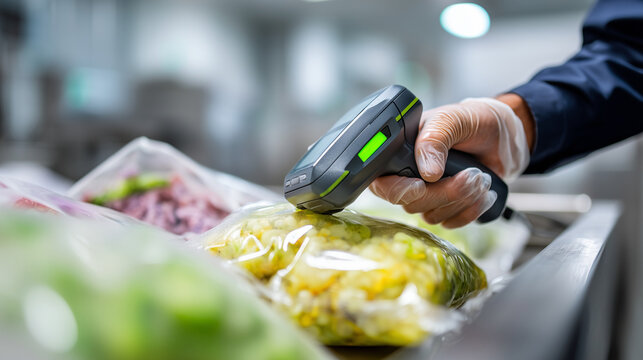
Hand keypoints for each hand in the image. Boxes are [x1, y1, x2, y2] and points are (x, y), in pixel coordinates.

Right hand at [369, 95, 532, 227]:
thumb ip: (435, 139)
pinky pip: (452, 223)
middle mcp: (409, 177)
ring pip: (432, 216)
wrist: (503, 137)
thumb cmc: (474, 120)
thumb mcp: (452, 119)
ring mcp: (428, 195)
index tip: (422, 184)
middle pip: (411, 204)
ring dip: (463, 199)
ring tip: (480, 176)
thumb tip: (426, 173)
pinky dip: (473, 209)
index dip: (400, 189)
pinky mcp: (447, 208)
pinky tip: (483, 190)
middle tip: (470, 174)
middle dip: (446, 192)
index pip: (383, 183)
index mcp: (399, 153)